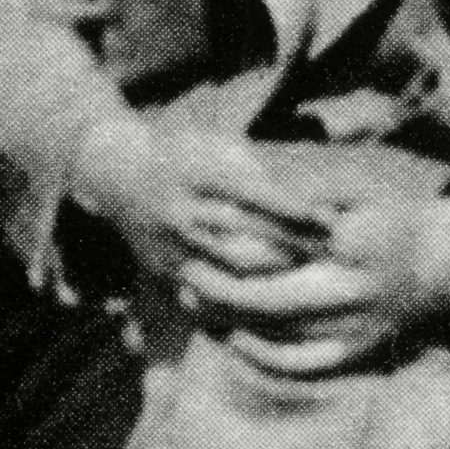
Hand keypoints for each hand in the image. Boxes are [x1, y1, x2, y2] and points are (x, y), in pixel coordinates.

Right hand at [71, 112, 334, 287]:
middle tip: (332, 253)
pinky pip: (208, 291)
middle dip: (292, 245)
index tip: (329, 219)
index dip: (293, 208)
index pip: (252, 192)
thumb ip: (258, 169)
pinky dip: (243, 298)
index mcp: (194, 173)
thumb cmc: (184, 156)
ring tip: (311, 277)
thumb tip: (310, 199)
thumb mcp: (216, 146)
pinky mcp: (162, 269)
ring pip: (228, 268)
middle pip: (244, 234)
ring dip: (274, 274)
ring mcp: (168, 243)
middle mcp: (179, 210)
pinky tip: (275, 302)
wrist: (117, 177)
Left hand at [181, 188, 449, 378]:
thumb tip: (248, 181)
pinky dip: (262, 358)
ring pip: (278, 338)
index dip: (227, 254)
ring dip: (230, 326)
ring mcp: (357, 329)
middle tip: (184, 283)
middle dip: (218, 297)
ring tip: (195, 308)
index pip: (275, 253)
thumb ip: (304, 193)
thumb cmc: (395, 220)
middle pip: (268, 303)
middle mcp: (353, 292)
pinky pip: (302, 366)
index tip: (195, 244)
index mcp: (349, 247)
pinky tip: (233, 341)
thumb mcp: (358, 192)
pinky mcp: (359, 354)